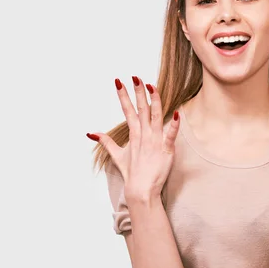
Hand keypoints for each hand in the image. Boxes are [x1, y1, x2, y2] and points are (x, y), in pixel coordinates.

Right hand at [87, 76, 179, 200]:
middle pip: (140, 109)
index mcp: (133, 134)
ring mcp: (154, 141)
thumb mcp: (117, 155)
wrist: (141, 191)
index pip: (127, 110)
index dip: (123, 95)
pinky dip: (174, 125)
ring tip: (151, 86)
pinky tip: (177, 113)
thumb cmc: (132, 173)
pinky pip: (170, 135)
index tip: (119, 81)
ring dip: (154, 101)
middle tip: (134, 77)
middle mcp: (143, 135)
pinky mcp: (166, 149)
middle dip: (137, 92)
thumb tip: (91, 133)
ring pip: (155, 117)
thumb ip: (106, 142)